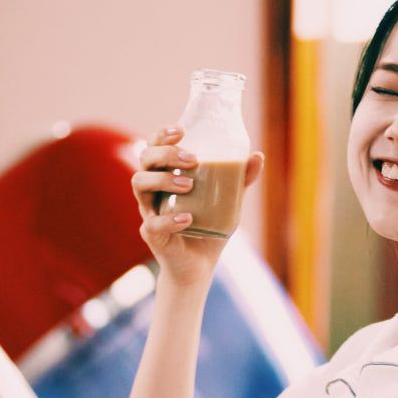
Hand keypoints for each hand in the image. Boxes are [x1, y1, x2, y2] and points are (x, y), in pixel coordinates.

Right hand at [134, 127, 263, 286]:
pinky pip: (152, 224)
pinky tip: (188, 218)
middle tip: (192, 159)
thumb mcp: (228, 201)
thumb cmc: (208, 227)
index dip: (162, 135)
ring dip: (163, 179)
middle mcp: (152, 190)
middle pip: (144, 160)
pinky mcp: (152, 235)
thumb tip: (257, 156)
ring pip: (140, 184)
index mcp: (165, 175)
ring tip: (189, 185)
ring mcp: (149, 211)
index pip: (154, 146)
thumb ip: (239, 180)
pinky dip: (170, 220)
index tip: (181, 130)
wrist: (199, 266)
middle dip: (166, 153)